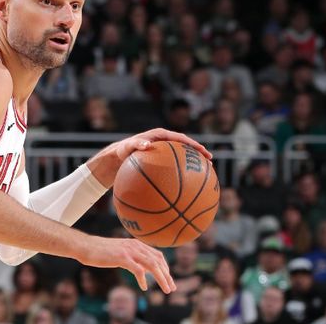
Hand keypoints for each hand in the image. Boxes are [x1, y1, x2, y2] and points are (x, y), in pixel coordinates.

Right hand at [79, 237, 175, 293]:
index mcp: (136, 244)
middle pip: (158, 260)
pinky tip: (144, 287)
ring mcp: (128, 251)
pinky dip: (143, 279)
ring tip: (165, 289)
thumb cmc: (102, 252)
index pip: (158, 255)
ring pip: (152, 264)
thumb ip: (135, 259)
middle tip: (171, 288)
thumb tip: (146, 270)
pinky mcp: (122, 257)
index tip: (169, 280)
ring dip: (161, 278)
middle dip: (167, 275)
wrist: (86, 247)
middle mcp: (135, 245)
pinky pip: (138, 269)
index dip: (166, 268)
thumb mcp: (122, 254)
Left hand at [88, 128, 212, 186]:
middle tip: (210, 161)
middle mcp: (164, 144)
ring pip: (182, 159)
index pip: (180, 138)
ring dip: (193, 165)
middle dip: (198, 153)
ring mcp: (163, 154)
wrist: (115, 159)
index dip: (193, 144)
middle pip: (185, 148)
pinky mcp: (161, 164)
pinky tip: (187, 188)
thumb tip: (147, 145)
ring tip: (206, 174)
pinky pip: (173, 169)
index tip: (203, 151)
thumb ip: (137, 145)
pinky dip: (181, 176)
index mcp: (159, 136)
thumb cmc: (121, 152)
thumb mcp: (127, 148)